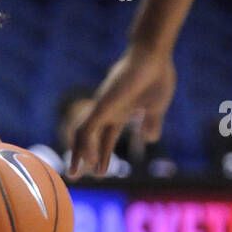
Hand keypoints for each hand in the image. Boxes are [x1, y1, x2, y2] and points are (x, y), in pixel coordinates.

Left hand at [68, 47, 176, 177]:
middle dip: (82, 157)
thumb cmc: (157, 75)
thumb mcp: (156, 107)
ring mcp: (103, 107)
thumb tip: (150, 139)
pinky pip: (89, 128)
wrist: (154, 55)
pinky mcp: (102, 104)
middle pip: (89, 138)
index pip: (105, 138)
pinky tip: (90, 160)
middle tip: (75, 176)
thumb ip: (152, 122)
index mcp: (120, 112)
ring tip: (76, 174)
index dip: (102, 155)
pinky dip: (88, 145)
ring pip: (84, 134)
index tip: (99, 172)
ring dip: (79, 154)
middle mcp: (108, 111)